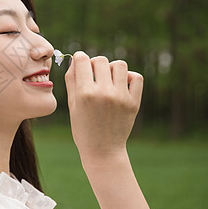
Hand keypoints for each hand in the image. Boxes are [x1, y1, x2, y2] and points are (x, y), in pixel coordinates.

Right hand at [65, 51, 143, 166]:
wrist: (102, 150)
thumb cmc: (82, 128)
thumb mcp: (72, 105)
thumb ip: (71, 80)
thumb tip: (75, 59)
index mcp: (84, 93)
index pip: (82, 60)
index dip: (80, 58)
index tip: (81, 63)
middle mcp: (103, 92)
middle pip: (101, 60)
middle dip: (95, 64)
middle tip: (93, 75)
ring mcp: (120, 97)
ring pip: (119, 65)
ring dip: (112, 69)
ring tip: (108, 80)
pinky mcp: (133, 102)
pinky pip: (136, 77)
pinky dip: (128, 77)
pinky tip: (120, 85)